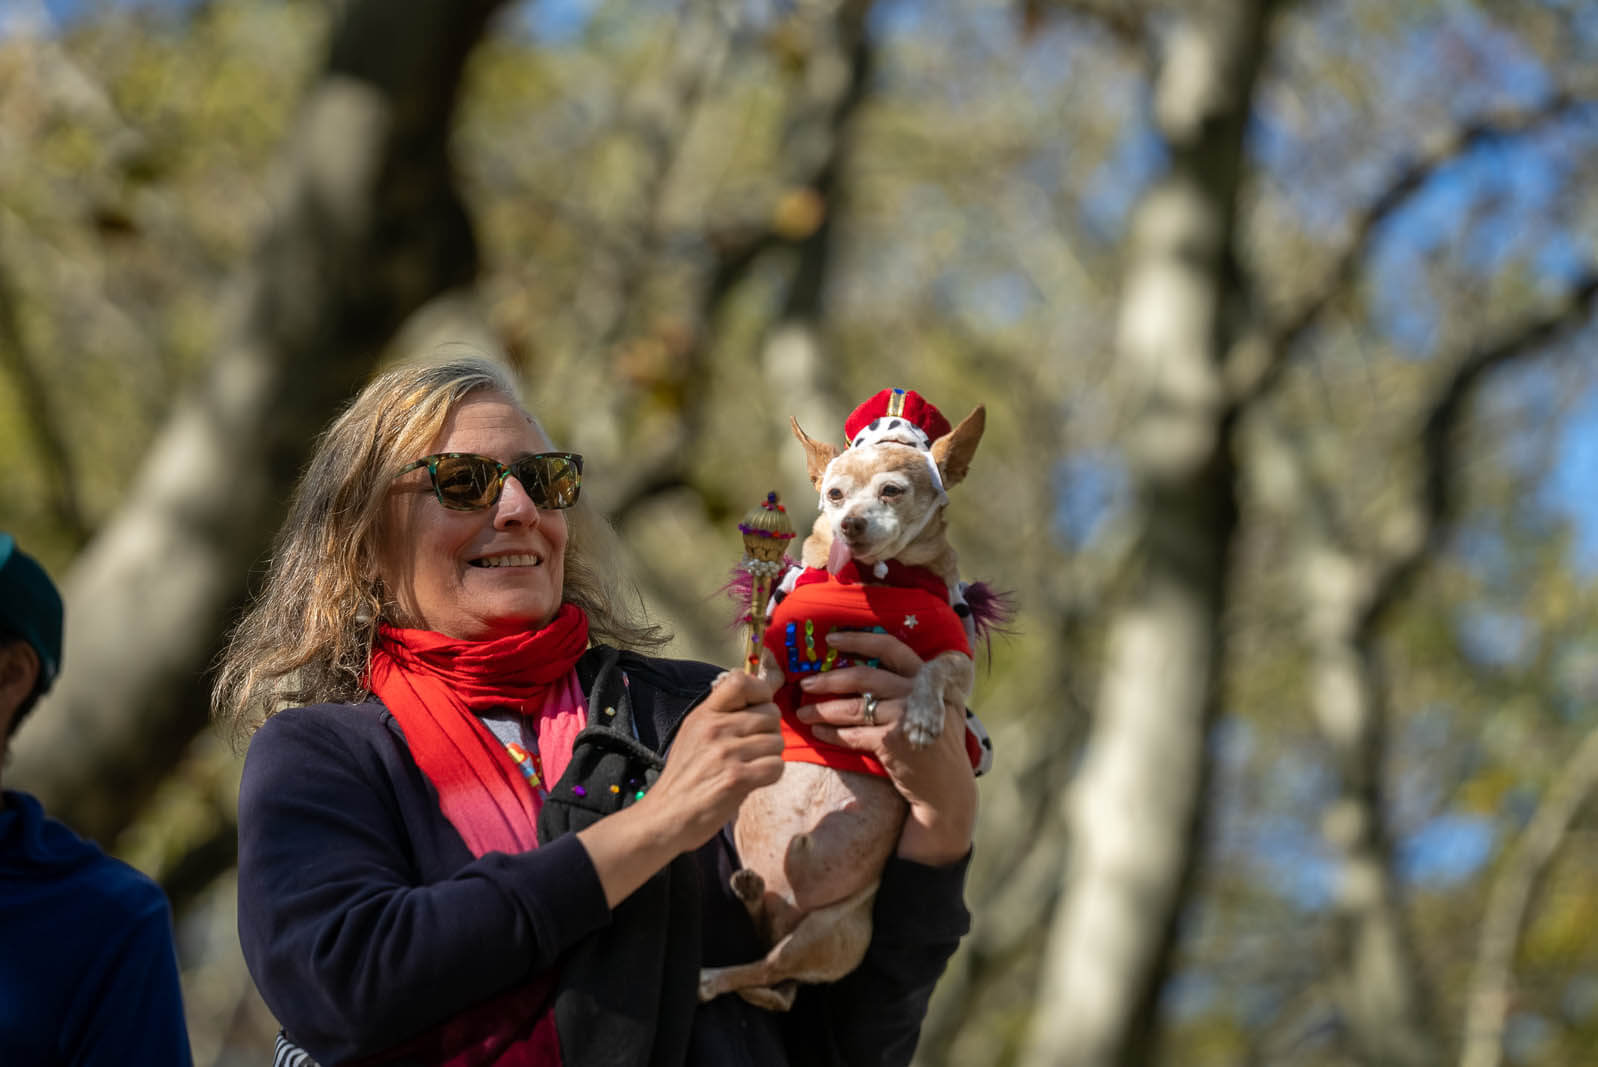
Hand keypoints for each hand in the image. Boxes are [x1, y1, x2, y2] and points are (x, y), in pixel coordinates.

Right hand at [639, 670, 783, 853]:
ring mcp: (725, 752)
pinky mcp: (736, 778)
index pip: (740, 680)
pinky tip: (755, 780)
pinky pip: (776, 766)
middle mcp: (714, 728)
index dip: (761, 691)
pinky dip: (771, 775)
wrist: (665, 816)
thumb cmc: (684, 778)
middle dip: (770, 732)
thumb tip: (760, 699)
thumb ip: (721, 716)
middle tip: (756, 748)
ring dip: (771, 756)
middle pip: (770, 713)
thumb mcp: (694, 734)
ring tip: (753, 766)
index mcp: (704, 714)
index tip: (760, 707)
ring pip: (777, 741)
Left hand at [794, 631, 976, 866]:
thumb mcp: (938, 707)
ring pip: (853, 706)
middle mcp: (917, 693)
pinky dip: (831, 734)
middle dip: (829, 679)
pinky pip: (852, 734)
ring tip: (803, 713)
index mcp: (928, 679)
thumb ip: (912, 686)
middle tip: (805, 683)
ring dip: (823, 709)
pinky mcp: (893, 741)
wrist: (947, 789)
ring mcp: (905, 716)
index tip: (832, 639)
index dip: (859, 641)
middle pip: (864, 676)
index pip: (891, 648)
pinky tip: (818, 733)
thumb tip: (864, 669)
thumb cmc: (936, 746)